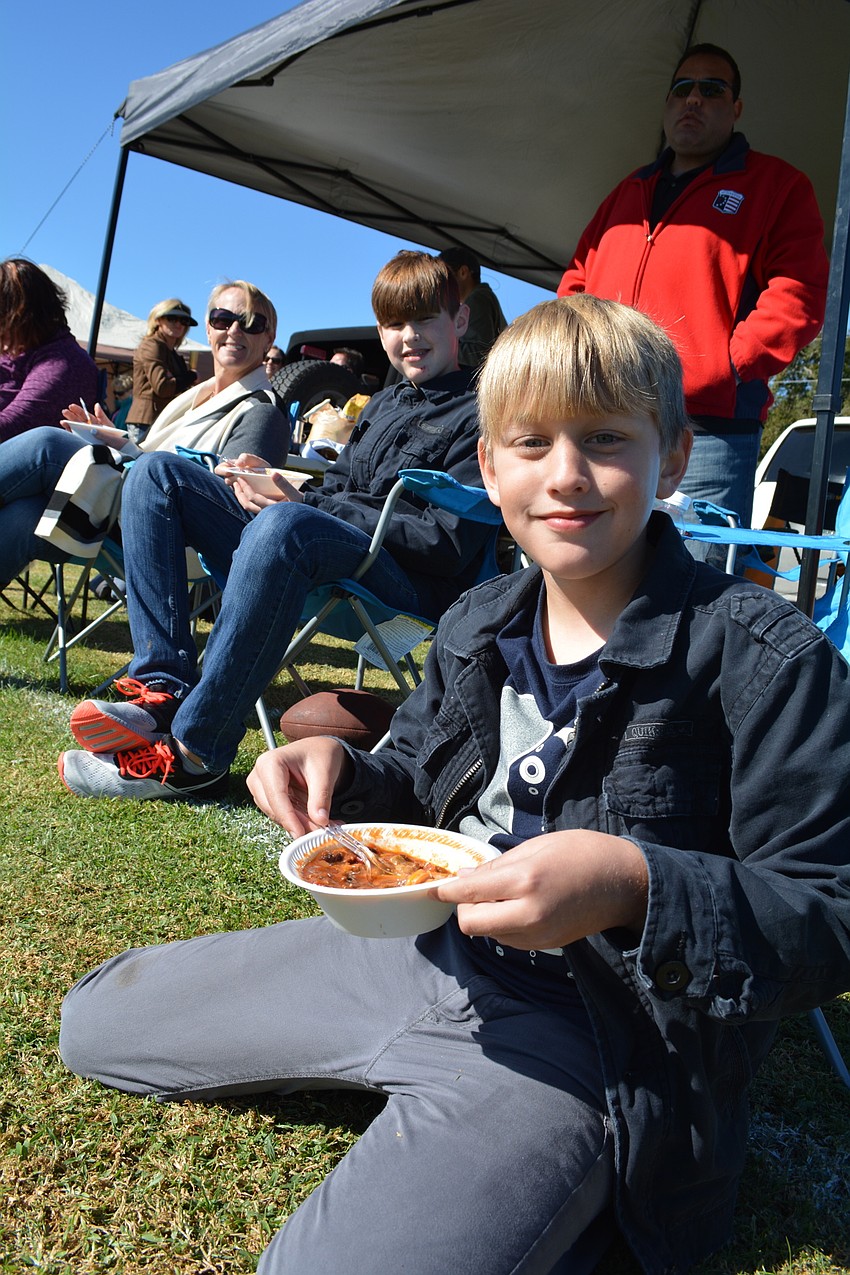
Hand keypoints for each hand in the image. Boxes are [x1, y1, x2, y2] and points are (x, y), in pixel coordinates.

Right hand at [60, 401, 120, 443]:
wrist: (118, 449)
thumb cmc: (115, 436)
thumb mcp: (109, 424)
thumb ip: (101, 416)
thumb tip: (96, 404)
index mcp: (94, 421)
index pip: (84, 414)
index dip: (78, 410)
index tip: (71, 406)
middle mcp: (88, 426)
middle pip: (78, 420)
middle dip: (71, 416)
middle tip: (64, 411)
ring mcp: (86, 434)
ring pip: (76, 427)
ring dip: (69, 424)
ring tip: (63, 421)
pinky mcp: (84, 441)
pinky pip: (76, 436)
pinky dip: (71, 433)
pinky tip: (66, 429)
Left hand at [215, 452, 303, 513]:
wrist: (308, 520)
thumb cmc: (303, 505)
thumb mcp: (295, 494)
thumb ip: (284, 484)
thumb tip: (273, 473)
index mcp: (272, 507)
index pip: (253, 497)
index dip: (245, 487)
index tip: (241, 477)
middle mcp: (267, 514)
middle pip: (247, 505)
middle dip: (239, 493)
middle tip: (235, 482)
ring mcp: (266, 516)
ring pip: (249, 508)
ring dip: (241, 497)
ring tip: (238, 487)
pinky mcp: (268, 515)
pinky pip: (253, 508)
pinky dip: (247, 500)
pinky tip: (248, 494)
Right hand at [247, 737, 353, 836]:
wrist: (318, 751)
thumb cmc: (319, 754)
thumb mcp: (325, 772)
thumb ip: (321, 797)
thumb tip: (320, 821)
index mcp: (270, 762)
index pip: (276, 796)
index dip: (288, 817)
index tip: (301, 833)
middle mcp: (259, 775)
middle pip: (273, 808)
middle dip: (296, 822)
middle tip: (320, 832)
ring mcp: (260, 787)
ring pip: (276, 815)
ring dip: (298, 824)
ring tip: (322, 826)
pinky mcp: (267, 798)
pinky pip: (280, 815)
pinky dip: (297, 821)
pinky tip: (314, 822)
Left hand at [435, 831, 648, 948]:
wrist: (623, 884)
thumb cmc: (582, 853)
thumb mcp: (536, 847)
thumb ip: (497, 866)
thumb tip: (464, 876)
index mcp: (525, 881)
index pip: (470, 892)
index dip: (445, 891)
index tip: (433, 889)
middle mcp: (528, 913)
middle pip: (471, 924)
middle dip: (463, 908)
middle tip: (471, 891)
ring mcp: (538, 934)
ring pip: (488, 934)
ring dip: (484, 917)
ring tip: (501, 895)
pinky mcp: (545, 946)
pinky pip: (508, 940)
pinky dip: (502, 926)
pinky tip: (516, 907)